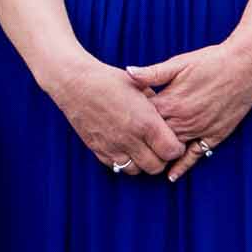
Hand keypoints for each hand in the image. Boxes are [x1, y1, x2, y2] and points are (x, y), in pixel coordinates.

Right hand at [38, 53, 188, 179]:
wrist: (76, 83)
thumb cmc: (110, 80)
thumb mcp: (141, 87)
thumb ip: (158, 106)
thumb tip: (167, 117)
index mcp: (146, 122)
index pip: (172, 151)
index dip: (176, 148)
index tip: (173, 142)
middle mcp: (130, 138)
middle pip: (156, 167)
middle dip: (161, 159)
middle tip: (159, 148)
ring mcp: (113, 146)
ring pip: (136, 170)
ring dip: (142, 163)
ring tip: (141, 149)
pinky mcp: (98, 150)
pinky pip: (117, 167)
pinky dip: (124, 161)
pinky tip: (125, 148)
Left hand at [124, 40, 251, 179]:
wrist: (246, 65)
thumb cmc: (211, 61)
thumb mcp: (179, 63)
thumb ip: (152, 73)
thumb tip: (127, 72)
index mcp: (172, 101)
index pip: (143, 118)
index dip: (131, 120)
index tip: (120, 121)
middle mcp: (184, 119)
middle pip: (155, 136)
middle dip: (141, 140)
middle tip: (127, 144)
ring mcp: (200, 129)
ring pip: (173, 147)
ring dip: (158, 153)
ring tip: (141, 160)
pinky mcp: (216, 134)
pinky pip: (197, 154)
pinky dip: (183, 165)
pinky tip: (172, 175)